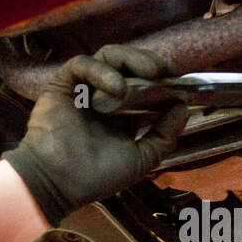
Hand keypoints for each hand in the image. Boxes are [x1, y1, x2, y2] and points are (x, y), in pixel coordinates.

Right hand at [2, 45, 188, 226]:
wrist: (59, 184)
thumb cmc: (97, 176)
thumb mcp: (142, 159)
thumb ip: (164, 135)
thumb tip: (182, 107)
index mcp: (124, 113)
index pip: (147, 84)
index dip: (165, 79)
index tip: (182, 82)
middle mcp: (105, 97)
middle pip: (130, 65)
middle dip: (151, 64)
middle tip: (166, 72)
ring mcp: (84, 88)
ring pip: (109, 57)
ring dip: (131, 60)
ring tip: (150, 73)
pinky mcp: (63, 83)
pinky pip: (83, 64)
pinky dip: (102, 70)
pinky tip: (118, 88)